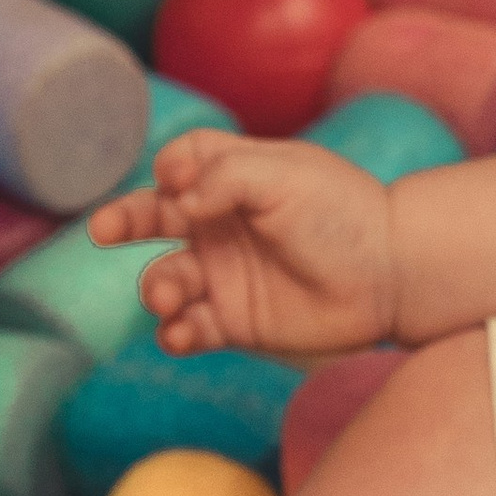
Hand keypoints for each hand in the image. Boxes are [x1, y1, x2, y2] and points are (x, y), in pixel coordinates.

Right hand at [88, 134, 398, 357]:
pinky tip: (180, 332)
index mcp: (233, 178)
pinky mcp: (235, 322)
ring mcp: (224, 274)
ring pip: (165, 279)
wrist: (391, 273)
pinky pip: (189, 328)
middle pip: (152, 217)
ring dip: (156, 287)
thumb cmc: (342, 213)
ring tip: (168, 295)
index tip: (177, 179)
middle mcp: (220, 224)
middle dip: (122, 221)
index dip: (170, 168)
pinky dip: (176, 332)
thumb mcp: (284, 175)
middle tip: (104, 230)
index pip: (180, 163)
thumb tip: (175, 200)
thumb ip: (223, 177)